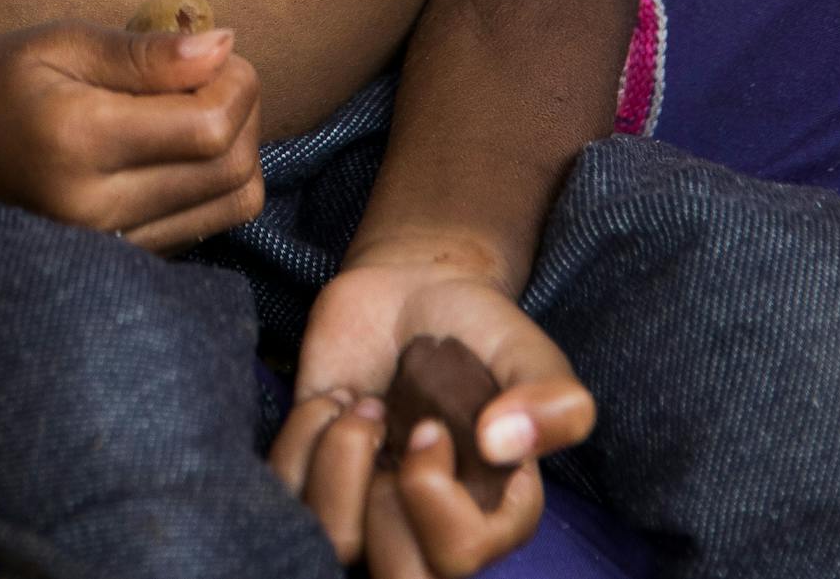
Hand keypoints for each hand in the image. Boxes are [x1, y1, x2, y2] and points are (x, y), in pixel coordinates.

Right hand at [0, 19, 261, 246]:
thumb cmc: (5, 76)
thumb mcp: (68, 42)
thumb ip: (147, 52)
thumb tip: (224, 46)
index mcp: (78, 140)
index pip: (208, 127)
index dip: (236, 84)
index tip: (218, 53)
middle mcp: (95, 206)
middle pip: (229, 167)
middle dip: (245, 111)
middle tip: (214, 75)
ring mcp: (108, 243)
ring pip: (230, 203)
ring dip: (238, 149)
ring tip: (201, 110)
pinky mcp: (121, 258)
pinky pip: (207, 224)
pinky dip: (215, 182)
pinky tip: (181, 149)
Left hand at [271, 253, 593, 576]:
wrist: (417, 287)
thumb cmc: (480, 329)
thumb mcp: (531, 353)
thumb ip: (555, 402)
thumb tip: (499, 444)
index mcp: (492, 514)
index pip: (458, 558)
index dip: (431, 494)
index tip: (430, 426)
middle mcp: (429, 525)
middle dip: (379, 500)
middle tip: (392, 427)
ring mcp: (368, 504)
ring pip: (331, 541)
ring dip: (338, 456)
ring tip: (363, 406)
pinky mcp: (315, 473)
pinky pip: (285, 493)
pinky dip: (301, 435)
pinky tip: (334, 400)